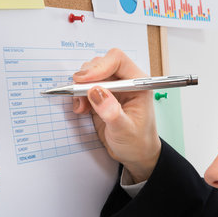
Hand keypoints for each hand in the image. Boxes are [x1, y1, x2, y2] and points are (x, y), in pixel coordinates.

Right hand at [72, 48, 160, 182]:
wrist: (136, 155)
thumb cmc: (138, 143)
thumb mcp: (125, 130)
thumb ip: (111, 112)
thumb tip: (96, 92)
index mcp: (138, 84)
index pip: (118, 60)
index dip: (100, 66)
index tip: (85, 81)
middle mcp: (126, 82)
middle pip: (101, 64)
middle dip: (87, 78)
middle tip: (79, 96)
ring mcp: (113, 89)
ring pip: (91, 74)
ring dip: (81, 88)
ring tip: (81, 106)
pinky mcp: (102, 96)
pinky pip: (86, 87)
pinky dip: (79, 95)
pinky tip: (81, 109)